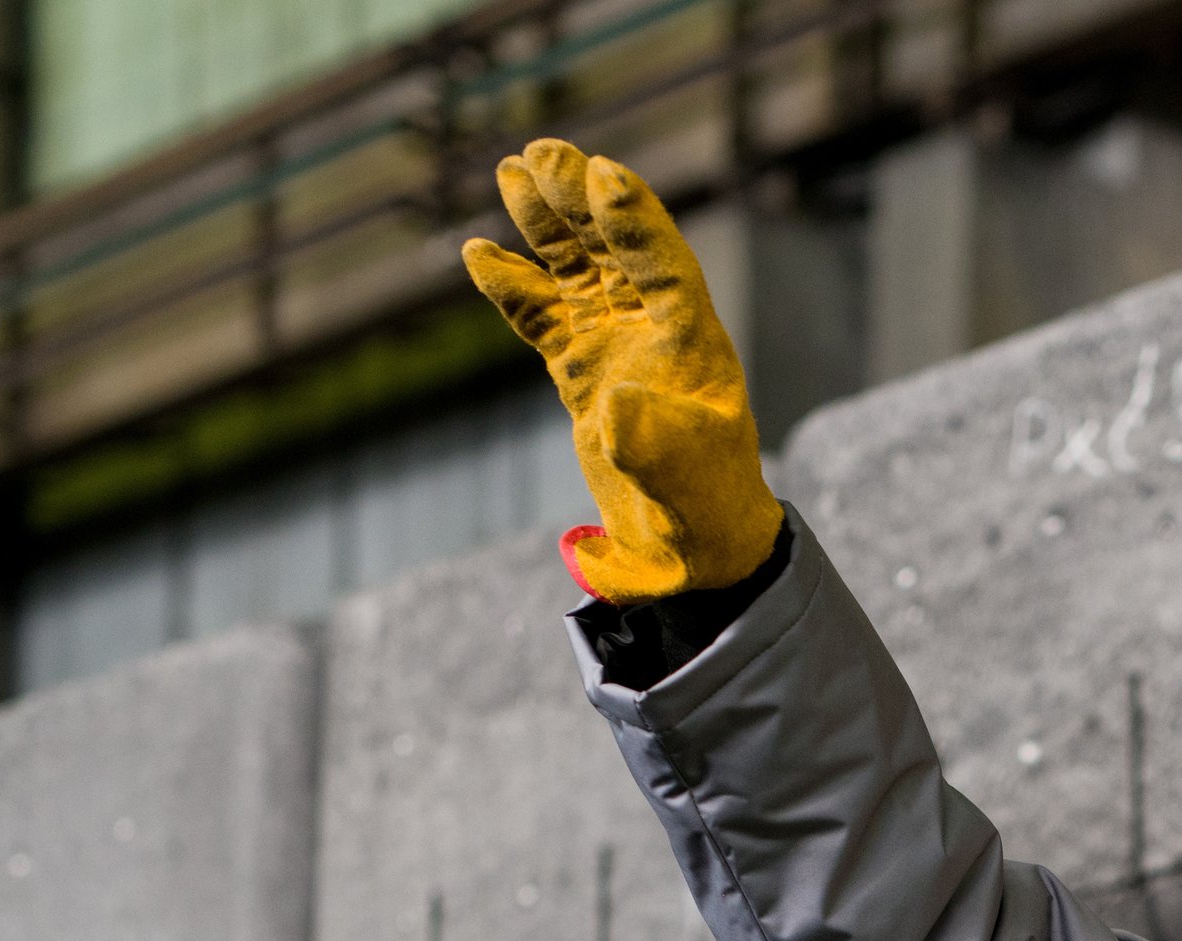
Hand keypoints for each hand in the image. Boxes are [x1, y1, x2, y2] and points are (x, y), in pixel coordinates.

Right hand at [462, 138, 780, 597]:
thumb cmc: (703, 510)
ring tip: (511, 172)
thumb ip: (653, 441)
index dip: (635, 222)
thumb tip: (616, 405)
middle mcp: (654, 334)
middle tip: (542, 151)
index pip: (664, 267)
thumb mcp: (684, 479)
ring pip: (576, 271)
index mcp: (693, 346)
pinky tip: (477, 252)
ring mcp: (615, 348)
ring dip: (546, 224)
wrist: (689, 549)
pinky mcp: (581, 373)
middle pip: (615, 251)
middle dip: (579, 202)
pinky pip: (541, 317)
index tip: (603, 175)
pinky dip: (512, 286)